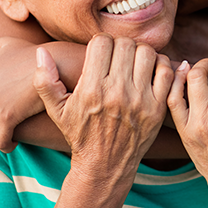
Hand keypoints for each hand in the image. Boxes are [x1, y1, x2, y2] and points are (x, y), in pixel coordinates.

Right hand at [34, 35, 173, 176]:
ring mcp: (140, 100)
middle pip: (125, 44)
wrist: (105, 165)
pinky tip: (150, 69)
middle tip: (118, 55)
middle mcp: (117, 93)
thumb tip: (41, 52)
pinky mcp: (158, 108)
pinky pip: (166, 71)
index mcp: (92, 90)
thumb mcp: (57, 110)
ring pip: (147, 53)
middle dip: (120, 45)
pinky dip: (161, 64)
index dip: (100, 42)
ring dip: (140, 52)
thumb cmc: (80, 133)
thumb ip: (45, 81)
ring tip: (133, 61)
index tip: (100, 52)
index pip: (101, 43)